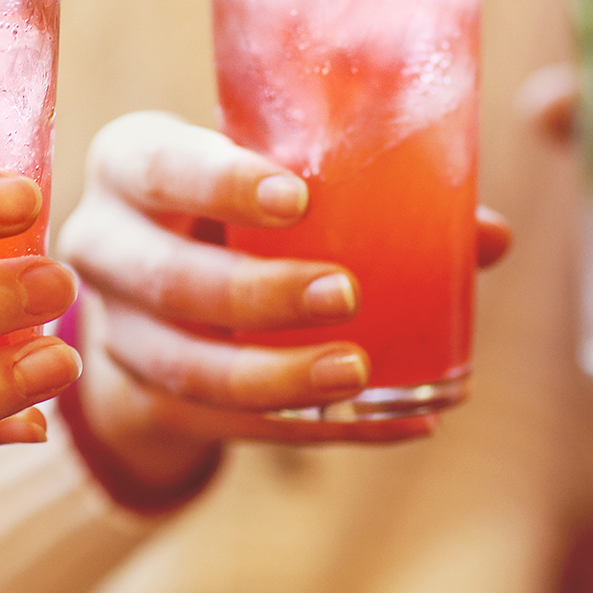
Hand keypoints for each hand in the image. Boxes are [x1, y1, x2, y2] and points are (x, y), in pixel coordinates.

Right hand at [55, 113, 512, 489]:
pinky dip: (312, 430)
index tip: (300, 199)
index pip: (161, 167)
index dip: (223, 186)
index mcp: (129, 163)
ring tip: (360, 374)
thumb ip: (366, 187)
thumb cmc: (234, 202)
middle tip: (345, 294)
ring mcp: (115, 330)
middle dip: (257, 293)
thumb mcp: (273, 173)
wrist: (153, 283)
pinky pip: (224, 426)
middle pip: (167, 280)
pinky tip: (394, 424)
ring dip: (277, 377)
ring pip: (186, 367)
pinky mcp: (144, 398)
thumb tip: (488, 236)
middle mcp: (104, 244)